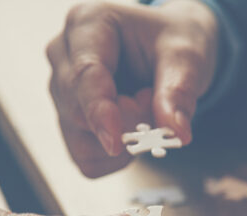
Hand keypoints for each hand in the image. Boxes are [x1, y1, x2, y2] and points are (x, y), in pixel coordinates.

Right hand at [47, 0, 218, 176]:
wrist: (165, 50)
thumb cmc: (170, 42)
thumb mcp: (186, 54)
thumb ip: (179, 90)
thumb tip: (176, 133)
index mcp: (86, 24)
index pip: (84, 76)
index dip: (99, 112)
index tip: (116, 142)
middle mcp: (63, 57)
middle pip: (78, 111)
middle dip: (124, 123)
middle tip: (154, 103)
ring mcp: (60, 94)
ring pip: (80, 140)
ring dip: (121, 141)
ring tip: (143, 108)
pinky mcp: (67, 124)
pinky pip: (85, 159)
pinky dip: (115, 157)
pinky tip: (129, 129)